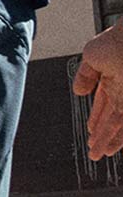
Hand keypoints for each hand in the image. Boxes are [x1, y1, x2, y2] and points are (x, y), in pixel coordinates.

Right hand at [73, 21, 122, 158]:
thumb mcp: (91, 56)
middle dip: (102, 135)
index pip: (104, 102)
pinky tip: (112, 146)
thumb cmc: (117, 41)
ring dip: (109, 140)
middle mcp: (122, 89)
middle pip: (111, 117)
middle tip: (95, 151)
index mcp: (111, 76)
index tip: (92, 131)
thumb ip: (84, 76)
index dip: (97, 118)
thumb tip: (78, 91)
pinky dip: (119, 137)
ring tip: (100, 155)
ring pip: (119, 124)